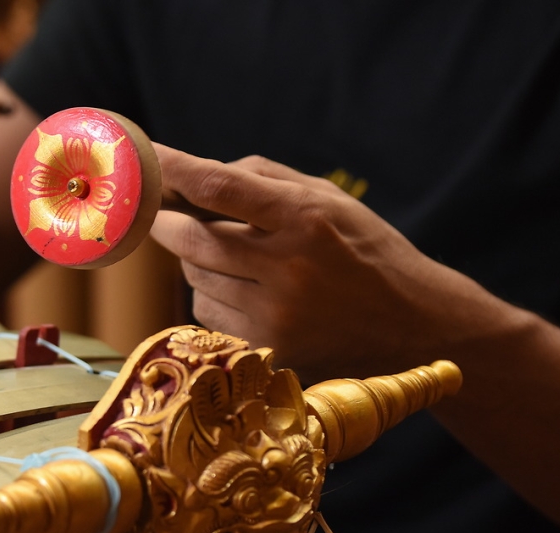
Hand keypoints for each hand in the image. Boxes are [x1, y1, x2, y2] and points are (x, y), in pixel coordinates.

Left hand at [148, 148, 496, 379]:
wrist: (413, 326)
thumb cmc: (364, 251)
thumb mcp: (329, 200)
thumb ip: (263, 180)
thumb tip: (197, 173)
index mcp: (305, 219)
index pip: (220, 186)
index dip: (174, 170)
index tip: (146, 157)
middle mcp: (288, 268)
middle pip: (192, 239)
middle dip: (165, 223)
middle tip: (156, 212)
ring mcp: (275, 314)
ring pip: (196, 277)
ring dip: (196, 260)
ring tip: (231, 256)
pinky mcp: (266, 348)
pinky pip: (208, 313)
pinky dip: (212, 295)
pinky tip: (245, 291)